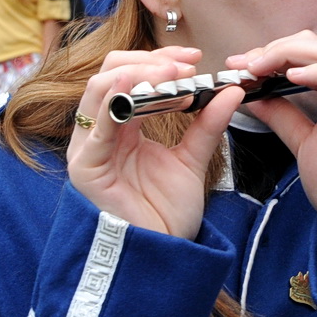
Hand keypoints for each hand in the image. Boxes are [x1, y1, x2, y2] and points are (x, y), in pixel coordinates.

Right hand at [68, 46, 243, 239]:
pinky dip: (116, 102)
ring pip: (99, 89)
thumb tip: (231, 91)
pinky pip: (96, 126)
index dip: (161, 61)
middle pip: (111, 73)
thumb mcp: (192, 161)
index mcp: (122, 126)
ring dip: (138, 74)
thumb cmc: (165, 214)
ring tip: (173, 76)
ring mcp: (89, 147)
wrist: (159, 258)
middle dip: (150, 61)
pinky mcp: (85, 167)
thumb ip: (207, 125)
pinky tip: (139, 90)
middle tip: (186, 65)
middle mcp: (100, 131)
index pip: (131, 75)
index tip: (195, 58)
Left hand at [238, 32, 316, 269]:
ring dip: (289, 54)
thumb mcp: (303, 144)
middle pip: (314, 46)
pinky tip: (292, 77)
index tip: (238, 64)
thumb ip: (283, 117)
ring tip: (259, 66)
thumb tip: (254, 95)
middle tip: (243, 63)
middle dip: (274, 48)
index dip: (269, 53)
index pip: (304, 54)